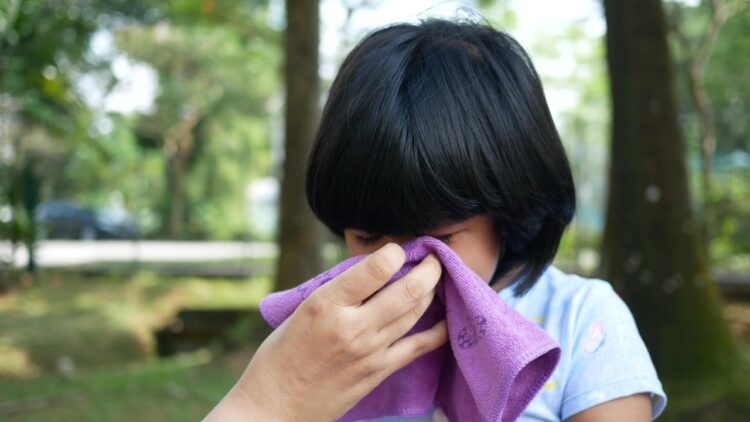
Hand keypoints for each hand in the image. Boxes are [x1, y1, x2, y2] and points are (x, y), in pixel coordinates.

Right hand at [205, 243, 447, 420]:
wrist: (275, 406)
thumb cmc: (281, 354)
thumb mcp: (301, 310)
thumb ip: (337, 292)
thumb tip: (373, 270)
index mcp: (325, 304)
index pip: (376, 268)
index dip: (395, 252)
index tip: (399, 249)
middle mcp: (352, 326)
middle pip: (407, 290)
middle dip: (428, 269)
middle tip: (434, 258)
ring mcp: (369, 351)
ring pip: (415, 312)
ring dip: (431, 291)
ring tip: (435, 280)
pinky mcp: (379, 371)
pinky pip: (418, 346)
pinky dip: (438, 329)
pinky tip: (448, 317)